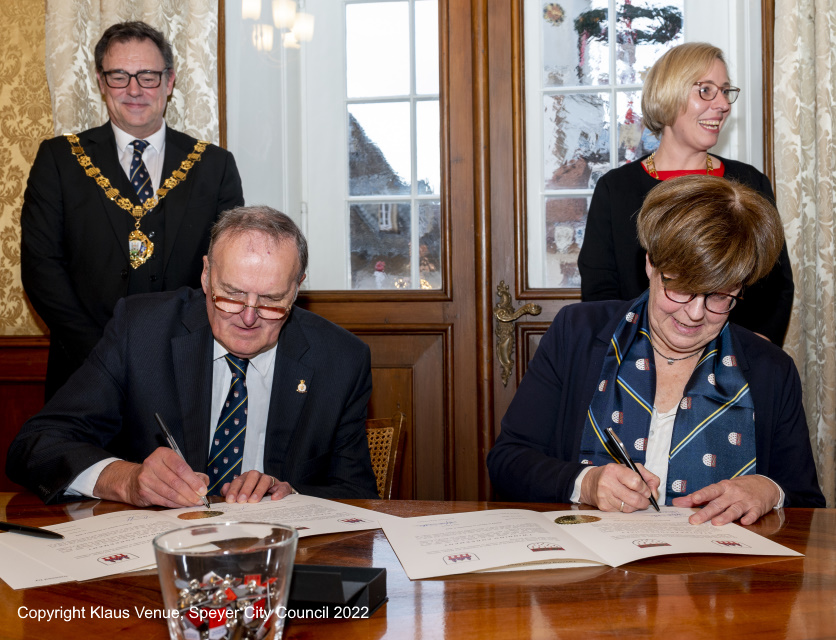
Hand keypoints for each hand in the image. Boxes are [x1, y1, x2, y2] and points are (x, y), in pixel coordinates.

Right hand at [93, 448, 208, 507]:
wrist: (133, 480)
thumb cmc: (160, 472)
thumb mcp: (175, 466)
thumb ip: (192, 473)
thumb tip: (205, 482)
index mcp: (163, 454)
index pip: (181, 467)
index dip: (193, 480)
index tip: (203, 489)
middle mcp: (152, 464)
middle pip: (176, 481)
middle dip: (191, 492)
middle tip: (201, 499)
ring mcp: (146, 478)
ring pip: (170, 492)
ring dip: (184, 500)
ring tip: (194, 503)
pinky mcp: (143, 491)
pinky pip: (164, 500)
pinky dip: (175, 504)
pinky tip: (183, 505)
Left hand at [221, 470, 293, 502]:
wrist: (276, 497)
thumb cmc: (256, 497)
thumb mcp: (242, 495)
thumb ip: (232, 491)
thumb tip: (224, 490)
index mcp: (248, 478)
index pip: (239, 480)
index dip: (234, 489)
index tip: (230, 500)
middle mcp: (259, 477)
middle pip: (252, 476)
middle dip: (246, 488)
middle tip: (241, 500)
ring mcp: (272, 481)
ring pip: (266, 479)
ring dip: (259, 490)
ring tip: (254, 501)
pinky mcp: (283, 487)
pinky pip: (283, 486)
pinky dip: (279, 492)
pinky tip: (274, 498)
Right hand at [580, 463, 659, 512]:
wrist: (590, 482)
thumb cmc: (614, 475)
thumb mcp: (630, 468)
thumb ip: (648, 476)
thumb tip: (655, 492)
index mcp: (614, 470)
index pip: (636, 482)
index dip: (645, 488)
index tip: (646, 490)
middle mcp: (607, 482)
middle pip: (634, 498)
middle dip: (644, 501)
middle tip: (646, 499)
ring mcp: (604, 496)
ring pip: (629, 508)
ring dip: (637, 506)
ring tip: (635, 500)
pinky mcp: (603, 506)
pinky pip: (623, 512)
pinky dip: (628, 508)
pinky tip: (625, 502)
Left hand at [671, 476, 779, 524]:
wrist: (765, 484)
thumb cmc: (736, 488)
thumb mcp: (719, 489)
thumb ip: (699, 496)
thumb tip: (677, 503)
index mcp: (723, 487)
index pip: (710, 490)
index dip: (701, 494)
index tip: (692, 499)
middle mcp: (733, 493)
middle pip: (718, 503)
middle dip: (706, 512)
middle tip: (694, 520)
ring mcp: (746, 500)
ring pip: (734, 509)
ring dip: (726, 516)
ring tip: (716, 523)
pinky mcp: (757, 508)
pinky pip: (753, 514)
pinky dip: (749, 518)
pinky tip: (744, 522)